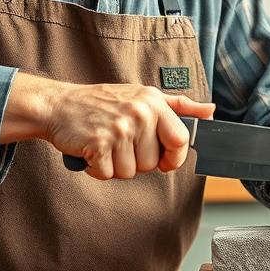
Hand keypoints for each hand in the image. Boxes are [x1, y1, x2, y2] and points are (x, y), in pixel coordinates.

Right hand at [0, 72, 214, 179]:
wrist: (58, 105)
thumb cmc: (103, 103)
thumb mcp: (144, 95)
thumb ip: (180, 105)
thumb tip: (210, 111)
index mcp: (154, 102)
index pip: (181, 139)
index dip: (174, 157)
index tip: (164, 159)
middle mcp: (139, 113)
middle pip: (154, 163)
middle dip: (138, 161)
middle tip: (121, 143)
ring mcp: (118, 129)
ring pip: (131, 172)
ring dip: (116, 166)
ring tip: (106, 145)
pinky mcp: (98, 144)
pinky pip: (108, 175)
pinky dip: (98, 170)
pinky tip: (92, 152)